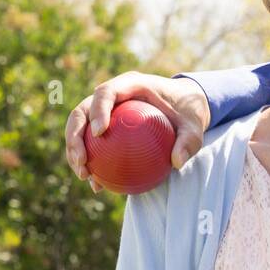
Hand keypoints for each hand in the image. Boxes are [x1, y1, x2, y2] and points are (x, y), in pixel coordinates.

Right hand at [64, 71, 210, 190]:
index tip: (99, 134)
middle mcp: (114, 94)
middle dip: (75, 135)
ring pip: (80, 128)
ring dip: (75, 151)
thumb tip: (177, 162)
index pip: (106, 92)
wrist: (185, 107)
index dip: (97, 110)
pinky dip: (91, 161)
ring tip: (85, 176)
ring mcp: (106, 109)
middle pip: (82, 110)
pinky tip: (96, 184)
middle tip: (82, 161)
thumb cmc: (188, 112)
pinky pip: (91, 143)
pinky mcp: (105, 124)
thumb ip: (189, 141)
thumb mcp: (195, 125)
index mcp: (132, 84)